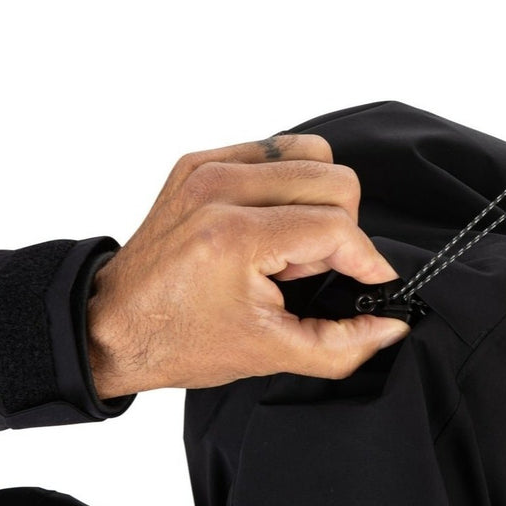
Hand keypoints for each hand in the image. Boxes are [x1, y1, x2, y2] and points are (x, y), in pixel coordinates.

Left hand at [86, 133, 410, 396]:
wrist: (112, 324)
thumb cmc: (180, 339)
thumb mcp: (270, 355)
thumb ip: (343, 344)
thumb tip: (392, 326)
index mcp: (234, 237)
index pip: (337, 227)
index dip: (367, 262)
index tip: (372, 284)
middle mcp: (220, 189)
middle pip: (335, 180)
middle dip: (340, 231)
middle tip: (309, 270)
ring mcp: (207, 169)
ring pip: (311, 154)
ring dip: (317, 200)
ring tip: (289, 244)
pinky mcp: (199, 161)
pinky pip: (276, 150)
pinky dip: (288, 185)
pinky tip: (270, 225)